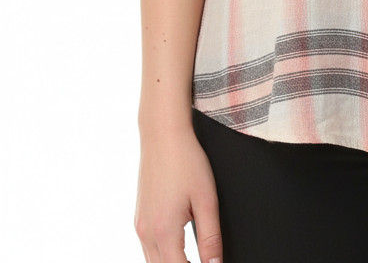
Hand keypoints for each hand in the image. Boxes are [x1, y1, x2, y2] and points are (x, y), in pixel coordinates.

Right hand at [133, 122, 223, 262]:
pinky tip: (177, 249)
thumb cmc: (186, 161)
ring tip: (192, 258)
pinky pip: (148, 249)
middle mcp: (147, 233)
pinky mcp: (139, 218)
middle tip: (205, 262)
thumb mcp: (206, 200)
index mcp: (164, 232)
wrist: (163, 135)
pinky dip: (162, 256)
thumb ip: (211, 238)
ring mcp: (140, 226)